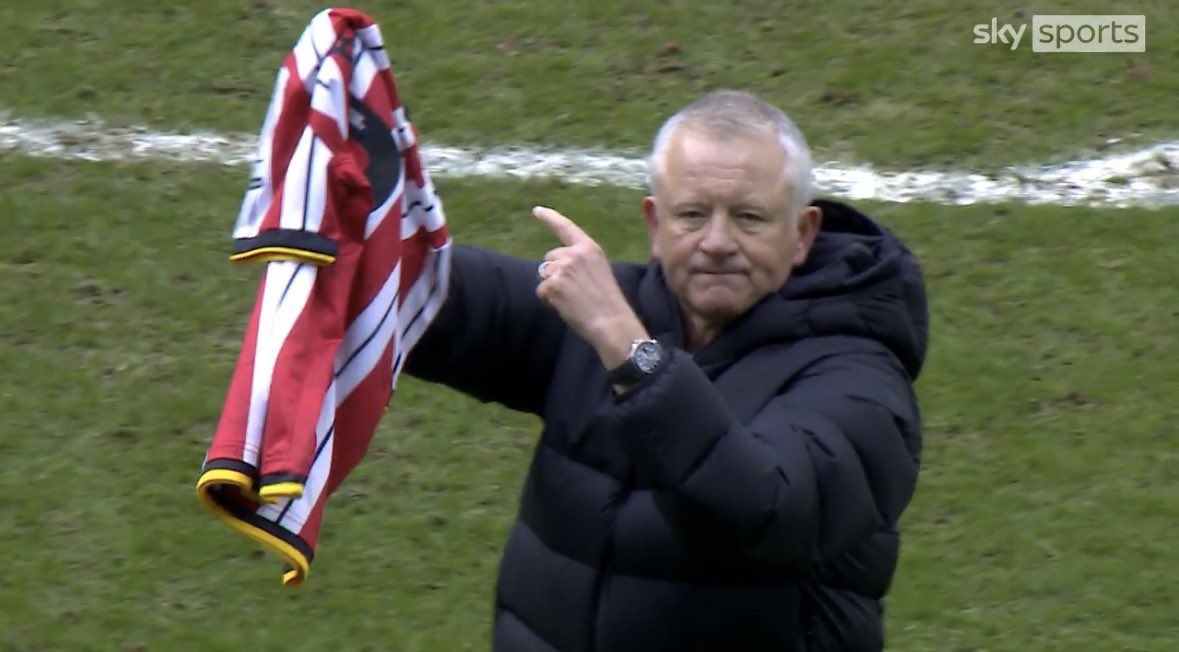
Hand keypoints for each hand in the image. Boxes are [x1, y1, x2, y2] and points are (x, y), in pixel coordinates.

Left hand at [533, 206, 648, 369]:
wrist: (611, 322)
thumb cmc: (608, 302)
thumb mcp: (600, 271)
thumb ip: (580, 262)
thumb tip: (556, 267)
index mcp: (589, 248)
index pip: (565, 227)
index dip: (549, 218)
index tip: (536, 210)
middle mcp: (574, 254)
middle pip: (549, 258)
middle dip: (554, 272)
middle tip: (573, 291)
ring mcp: (562, 268)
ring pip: (544, 275)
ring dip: (551, 287)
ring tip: (571, 299)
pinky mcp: (553, 284)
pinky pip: (541, 291)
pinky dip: (549, 300)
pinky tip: (565, 306)